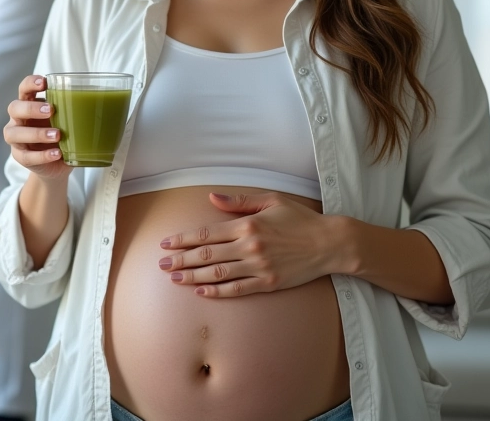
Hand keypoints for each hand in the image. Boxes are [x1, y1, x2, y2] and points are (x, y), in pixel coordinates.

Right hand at [4, 75, 71, 181]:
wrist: (56, 165)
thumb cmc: (62, 134)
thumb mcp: (68, 120)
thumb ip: (76, 110)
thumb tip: (103, 101)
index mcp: (30, 104)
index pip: (24, 88)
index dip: (31, 83)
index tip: (45, 82)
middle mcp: (19, 119)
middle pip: (14, 108)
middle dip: (31, 108)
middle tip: (51, 110)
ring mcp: (16, 139)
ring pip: (14, 133)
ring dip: (36, 133)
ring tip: (57, 135)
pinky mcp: (19, 157)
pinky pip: (26, 156)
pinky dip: (42, 155)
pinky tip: (57, 154)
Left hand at [157, 191, 335, 297]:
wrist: (328, 243)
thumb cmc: (299, 219)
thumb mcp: (270, 200)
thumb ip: (238, 201)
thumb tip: (211, 198)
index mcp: (247, 225)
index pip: (206, 234)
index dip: (183, 239)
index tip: (166, 244)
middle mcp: (249, 247)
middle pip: (207, 255)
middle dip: (181, 260)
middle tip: (162, 264)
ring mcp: (258, 267)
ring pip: (217, 274)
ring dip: (193, 276)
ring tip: (175, 279)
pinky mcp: (267, 283)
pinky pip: (237, 289)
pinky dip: (217, 291)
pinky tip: (201, 291)